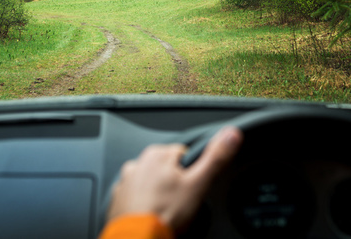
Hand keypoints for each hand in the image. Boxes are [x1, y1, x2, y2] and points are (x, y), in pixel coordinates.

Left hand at [107, 126, 242, 231]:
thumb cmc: (165, 214)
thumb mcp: (198, 184)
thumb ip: (215, 157)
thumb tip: (231, 134)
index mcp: (157, 155)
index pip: (183, 155)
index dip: (192, 173)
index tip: (192, 187)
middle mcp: (137, 164)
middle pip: (166, 169)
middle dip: (175, 184)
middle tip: (181, 202)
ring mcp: (126, 183)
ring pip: (151, 184)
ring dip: (159, 194)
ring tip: (167, 211)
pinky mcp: (118, 201)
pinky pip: (136, 199)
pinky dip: (144, 205)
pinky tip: (153, 215)